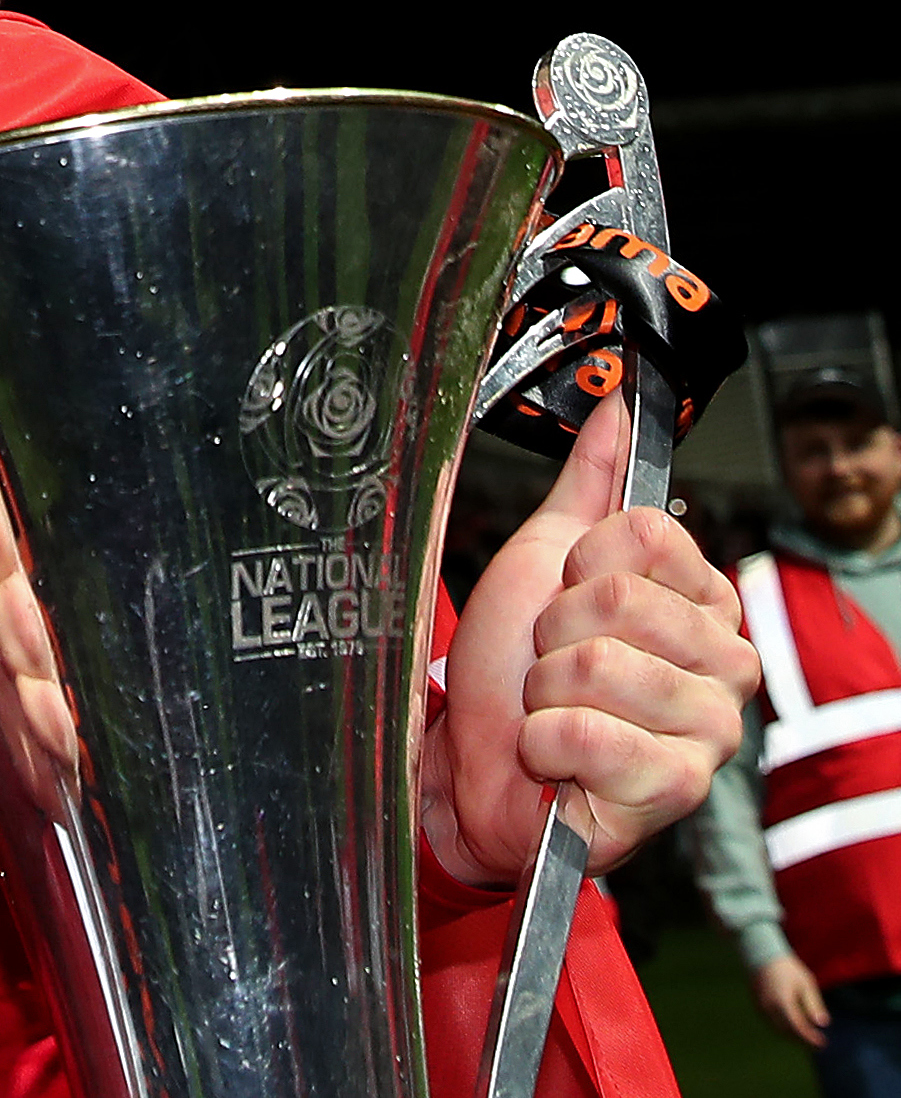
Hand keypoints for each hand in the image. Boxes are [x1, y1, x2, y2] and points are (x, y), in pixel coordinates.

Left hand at [422, 397, 757, 884]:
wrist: (473, 762)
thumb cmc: (511, 667)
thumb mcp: (544, 557)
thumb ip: (589, 485)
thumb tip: (617, 409)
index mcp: (703, 602)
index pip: (645, 537)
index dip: (580, 566)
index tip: (567, 597)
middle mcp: (724, 664)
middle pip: (620, 599)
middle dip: (556, 631)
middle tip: (552, 662)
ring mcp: (707, 731)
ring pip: (598, 663)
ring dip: (546, 688)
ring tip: (553, 708)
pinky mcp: (675, 788)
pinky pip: (589, 731)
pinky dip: (547, 742)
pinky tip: (558, 756)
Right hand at [753, 954, 829, 1048]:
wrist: (762, 955)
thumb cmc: (788, 969)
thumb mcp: (806, 984)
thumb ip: (814, 1005)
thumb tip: (823, 1024)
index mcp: (783, 1001)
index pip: (797, 1027)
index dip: (810, 1037)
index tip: (822, 1043)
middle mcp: (769, 1007)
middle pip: (787, 1031)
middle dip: (803, 1040)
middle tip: (818, 1044)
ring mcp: (761, 1007)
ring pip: (778, 1029)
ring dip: (793, 1036)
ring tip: (808, 1039)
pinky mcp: (757, 1006)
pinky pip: (771, 1023)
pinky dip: (784, 1029)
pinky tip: (794, 1028)